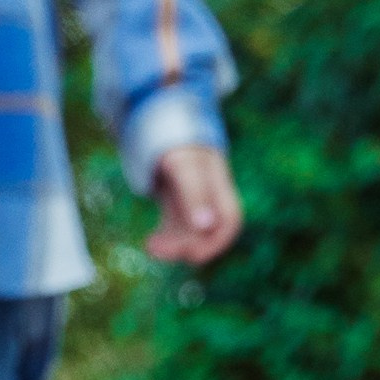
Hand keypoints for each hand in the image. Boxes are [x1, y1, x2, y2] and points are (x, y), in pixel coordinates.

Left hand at [146, 144, 243, 267]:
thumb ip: (195, 193)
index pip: (230, 221)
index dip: (217, 241)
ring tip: (150, 247)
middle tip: (159, 251)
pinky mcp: (177, 203)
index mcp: (220, 185)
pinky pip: (175, 227)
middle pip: (207, 231)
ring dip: (172, 244)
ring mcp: (193, 201)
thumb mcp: (185, 166)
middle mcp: (210, 196)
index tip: (194, 255)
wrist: (164, 124)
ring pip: (189, 232)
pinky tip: (150, 242)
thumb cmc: (179, 142)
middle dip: (186, 245)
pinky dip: (164, 237)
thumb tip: (205, 227)